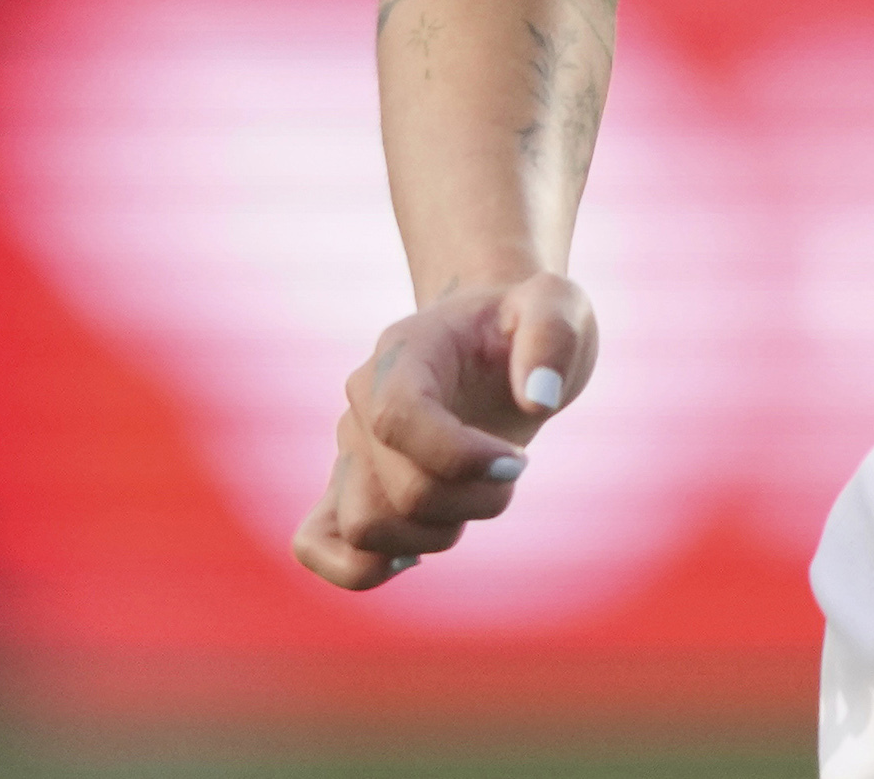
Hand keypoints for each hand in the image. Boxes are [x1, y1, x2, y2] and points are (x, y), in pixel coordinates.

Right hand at [291, 270, 595, 588]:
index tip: (518, 461)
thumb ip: (553, 339)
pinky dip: (362, 567)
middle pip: (395, 492)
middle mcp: (362, 403)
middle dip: (473, 501)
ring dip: (436, 534)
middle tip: (514, 470)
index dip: (460, 458)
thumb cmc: (522, 321)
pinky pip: (315, 545)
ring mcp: (351, 448)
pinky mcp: (351, 487)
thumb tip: (538, 400)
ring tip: (475, 500)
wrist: (492, 334)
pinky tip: (419, 550)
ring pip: (364, 530)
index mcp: (401, 353)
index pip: (397, 420)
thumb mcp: (558, 306)